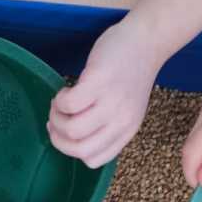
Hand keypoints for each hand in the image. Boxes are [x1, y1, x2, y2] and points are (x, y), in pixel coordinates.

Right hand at [47, 17, 160, 167]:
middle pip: (78, 149)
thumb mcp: (125, 108)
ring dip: (56, 117)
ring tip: (59, 102)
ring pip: (72, 129)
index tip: (63, 132)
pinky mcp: (99, 81)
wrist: (145, 41)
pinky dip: (60, 99)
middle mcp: (120, 121)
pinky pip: (69, 103)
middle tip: (55, 119)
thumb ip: (105, 125)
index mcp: (126, 131)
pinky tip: (66, 89)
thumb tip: (67, 134)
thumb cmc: (130, 72)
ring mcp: (110, 102)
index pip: (94, 160)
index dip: (70, 150)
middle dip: (58, 137)